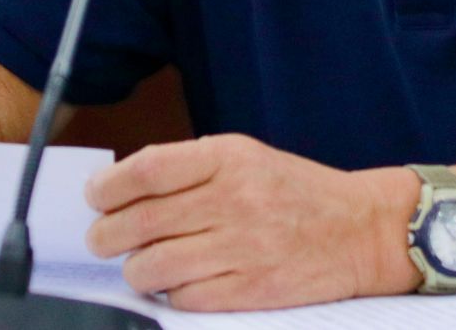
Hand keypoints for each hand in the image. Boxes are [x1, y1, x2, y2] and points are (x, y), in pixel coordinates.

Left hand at [83, 133, 420, 310]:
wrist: (360, 230)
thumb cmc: (295, 191)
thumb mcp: (247, 157)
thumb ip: (191, 168)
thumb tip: (121, 190)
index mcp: (229, 158)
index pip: (146, 170)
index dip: (108, 187)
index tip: (95, 196)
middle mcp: (233, 199)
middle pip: (138, 223)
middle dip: (106, 235)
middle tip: (103, 238)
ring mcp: (241, 248)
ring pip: (151, 267)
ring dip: (135, 269)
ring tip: (142, 264)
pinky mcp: (248, 290)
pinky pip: (182, 298)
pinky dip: (171, 294)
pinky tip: (179, 281)